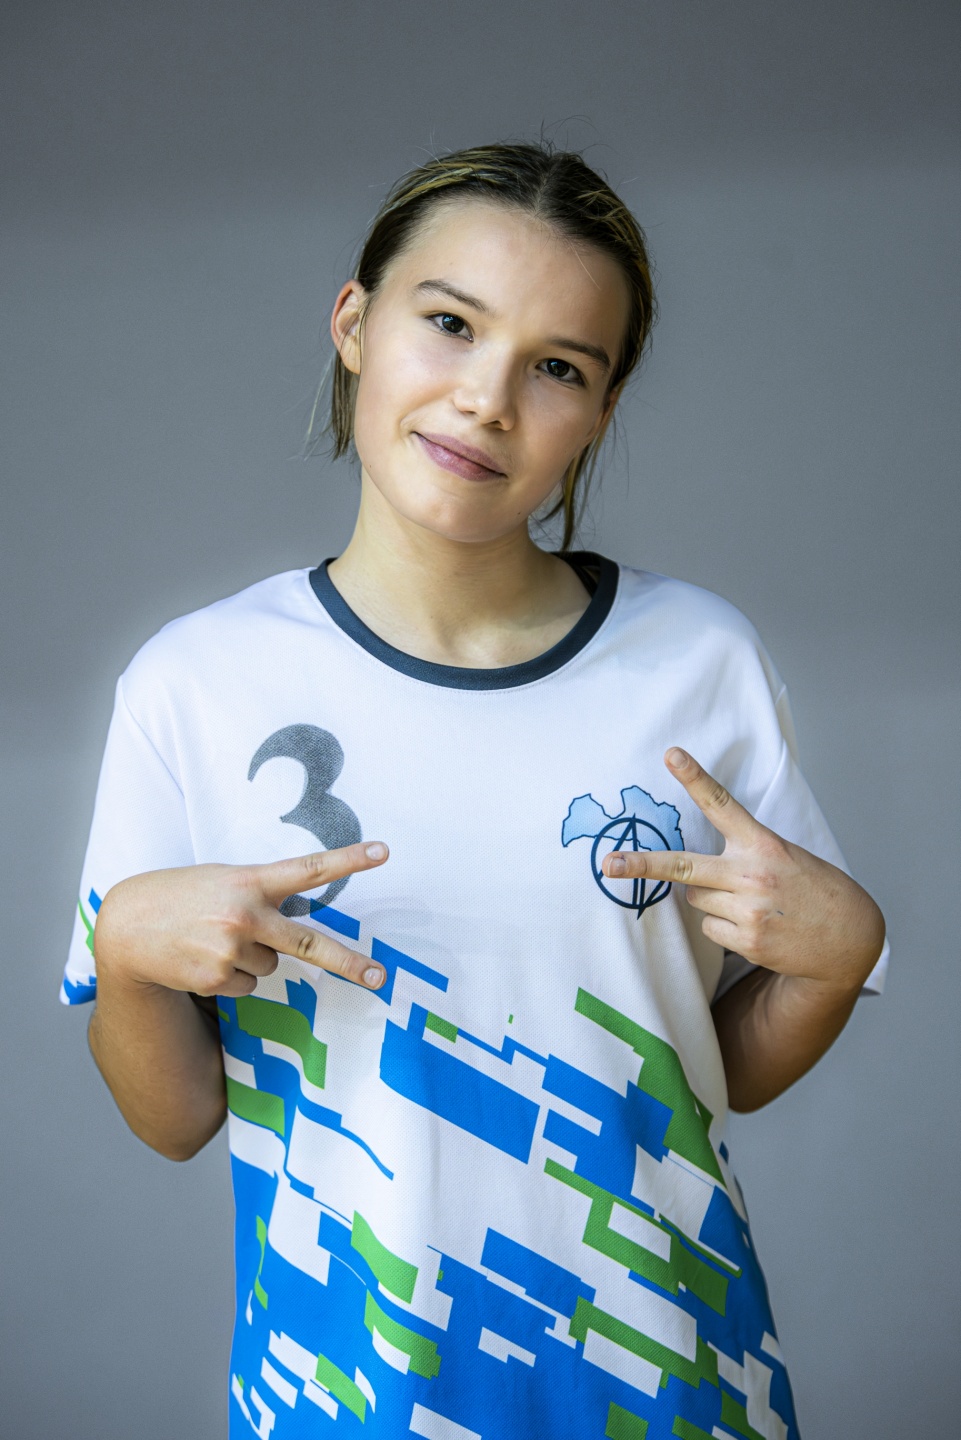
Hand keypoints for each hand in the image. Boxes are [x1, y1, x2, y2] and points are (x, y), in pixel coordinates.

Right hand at [94, 843, 389, 997]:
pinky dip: (233, 976)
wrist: (127, 927)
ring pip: (272, 965)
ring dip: (251, 956)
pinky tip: (203, 959)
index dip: (348, 860)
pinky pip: (249, 984)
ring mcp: (232, 949)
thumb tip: (295, 936)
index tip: (384, 852)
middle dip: (348, 962)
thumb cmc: (182, 897)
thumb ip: (260, 896)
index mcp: (250, 881)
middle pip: (310, 943)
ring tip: (213, 940)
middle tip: (380, 976)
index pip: (308, 869)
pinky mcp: (218, 978)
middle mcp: (246, 915)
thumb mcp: (222, 880)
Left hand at [603, 749, 884, 992]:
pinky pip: (709, 927)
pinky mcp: (747, 939)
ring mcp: (748, 910)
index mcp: (763, 844)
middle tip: (608, 864)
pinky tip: (754, 925)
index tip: (671, 755)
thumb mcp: (784, 855)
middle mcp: (752, 875)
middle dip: (642, 865)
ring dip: (711, 898)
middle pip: (683, 867)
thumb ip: (742, 854)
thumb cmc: (810, 888)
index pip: (721, 804)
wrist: (848, 938)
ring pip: (695, 898)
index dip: (694, 778)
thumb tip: (691, 875)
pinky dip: (722, 925)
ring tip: (749, 902)